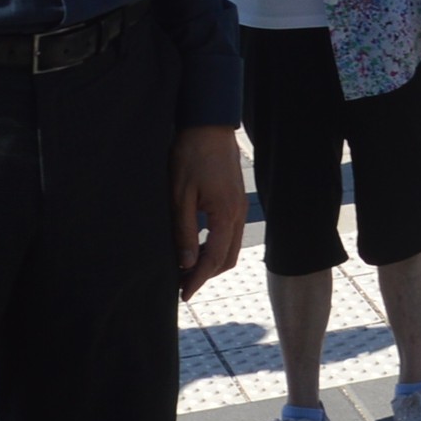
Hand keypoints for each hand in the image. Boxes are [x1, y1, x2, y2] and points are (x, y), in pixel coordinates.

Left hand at [173, 124, 247, 296]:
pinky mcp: (235, 200)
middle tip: (182, 284)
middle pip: (227, 259)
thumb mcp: (180, 196)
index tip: (184, 295)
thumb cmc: (192, 156)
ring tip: (186, 268)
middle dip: (206, 275)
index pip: (214, 259)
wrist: (209, 125)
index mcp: (225, 214)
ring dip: (211, 262)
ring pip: (231, 247)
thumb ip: (185, 231)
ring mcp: (239, 207)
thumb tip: (186, 262)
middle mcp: (238, 214)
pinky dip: (215, 246)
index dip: (198, 280)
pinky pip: (230, 233)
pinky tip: (196, 245)